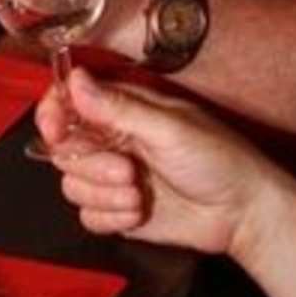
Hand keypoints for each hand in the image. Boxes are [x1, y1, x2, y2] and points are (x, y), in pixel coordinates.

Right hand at [40, 67, 272, 259]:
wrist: (241, 212)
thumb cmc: (217, 158)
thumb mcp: (169, 128)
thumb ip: (118, 108)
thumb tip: (75, 78)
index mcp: (124, 108)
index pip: (69, 101)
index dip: (54, 113)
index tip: (56, 129)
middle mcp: (113, 139)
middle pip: (64, 148)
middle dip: (91, 164)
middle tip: (127, 169)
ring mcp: (113, 176)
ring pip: (72, 184)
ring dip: (102, 194)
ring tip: (138, 192)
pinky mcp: (117, 211)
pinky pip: (87, 217)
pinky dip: (110, 218)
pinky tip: (138, 213)